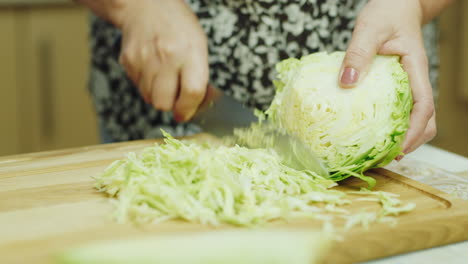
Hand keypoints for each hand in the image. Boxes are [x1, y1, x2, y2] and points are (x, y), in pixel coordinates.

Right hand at [117, 0, 208, 121]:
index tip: (187, 114)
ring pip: (149, 98)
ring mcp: (145, 59)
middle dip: (171, 105)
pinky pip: (138, 87)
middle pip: (164, 103)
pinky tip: (152, 69)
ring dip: (158, 95)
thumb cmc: (177, 25)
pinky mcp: (129, 61)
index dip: (190, 109)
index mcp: (190, 52)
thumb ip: (199, 73)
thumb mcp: (198, 44)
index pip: (192, 92)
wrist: (144, 5)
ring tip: (164, 78)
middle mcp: (167, 57)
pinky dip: (146, 84)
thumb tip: (198, 103)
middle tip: (175, 96)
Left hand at [339, 0, 435, 156]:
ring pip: (415, 117)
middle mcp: (415, 80)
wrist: (397, 4)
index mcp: (415, 69)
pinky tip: (374, 130)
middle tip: (386, 157)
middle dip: (411, 141)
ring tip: (381, 150)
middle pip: (426, 120)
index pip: (424, 107)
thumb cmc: (387, 12)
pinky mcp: (398, 84)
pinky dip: (392, 123)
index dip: (414, 132)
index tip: (400, 149)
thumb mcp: (369, 29)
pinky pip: (401, 108)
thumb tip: (346, 84)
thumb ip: (358, 53)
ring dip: (403, 135)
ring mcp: (409, 84)